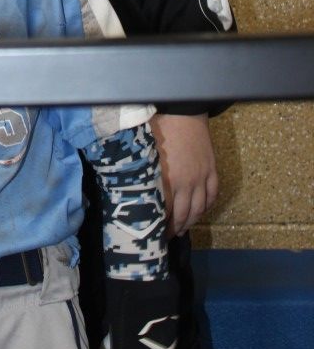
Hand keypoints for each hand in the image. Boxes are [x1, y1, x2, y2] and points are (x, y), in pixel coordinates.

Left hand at [150, 112, 217, 237]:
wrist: (183, 111)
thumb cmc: (160, 128)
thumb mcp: (147, 153)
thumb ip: (145, 173)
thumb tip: (136, 189)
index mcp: (169, 179)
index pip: (165, 211)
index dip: (159, 224)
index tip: (152, 232)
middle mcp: (188, 183)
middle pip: (184, 215)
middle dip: (175, 229)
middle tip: (166, 236)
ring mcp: (202, 177)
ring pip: (199, 209)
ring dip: (191, 222)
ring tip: (182, 229)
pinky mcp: (212, 170)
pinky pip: (213, 195)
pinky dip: (207, 206)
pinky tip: (200, 212)